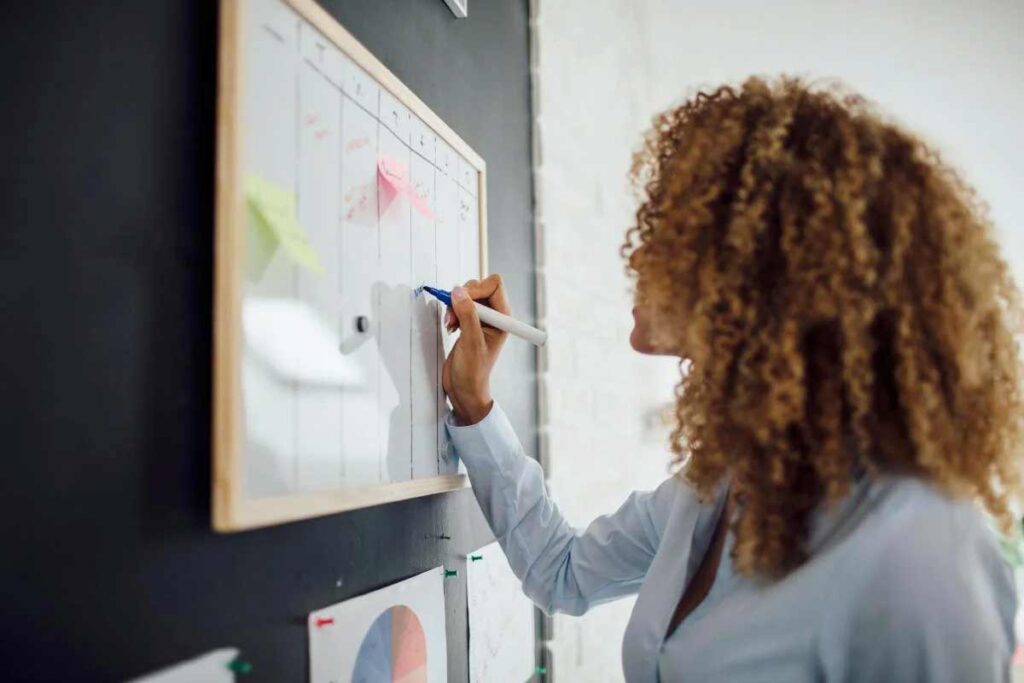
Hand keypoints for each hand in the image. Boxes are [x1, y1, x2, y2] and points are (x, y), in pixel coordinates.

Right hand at [441, 274, 509, 424]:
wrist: (464, 390)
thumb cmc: (474, 373)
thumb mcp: (471, 342)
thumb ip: (467, 315)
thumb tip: (459, 292)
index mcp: (503, 318)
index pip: (494, 285)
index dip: (477, 288)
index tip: (463, 301)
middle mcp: (494, 316)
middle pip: (479, 287)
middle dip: (463, 297)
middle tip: (454, 315)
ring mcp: (480, 320)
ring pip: (467, 295)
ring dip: (455, 305)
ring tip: (451, 323)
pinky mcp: (468, 324)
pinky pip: (459, 305)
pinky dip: (452, 311)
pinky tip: (451, 326)